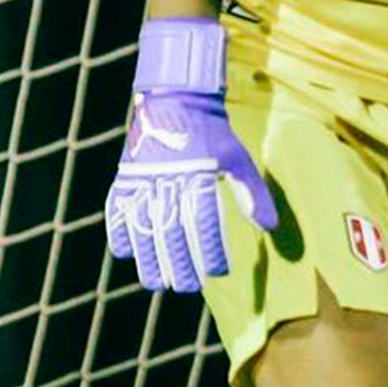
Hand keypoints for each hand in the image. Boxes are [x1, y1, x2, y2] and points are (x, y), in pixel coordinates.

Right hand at [105, 19, 276, 290]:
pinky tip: (127, 254)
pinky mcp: (125, 177)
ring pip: (142, 228)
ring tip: (157, 283)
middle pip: (171, 232)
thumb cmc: (212, 133)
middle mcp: (167, 179)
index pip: (203, 223)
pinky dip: (119, 233)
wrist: (174, 99)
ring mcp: (141, 179)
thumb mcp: (237, 159)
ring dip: (149, 259)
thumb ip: (252, 194)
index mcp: (197, 174)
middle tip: (188, 287)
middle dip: (179, 265)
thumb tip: (270, 228)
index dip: (210, 251)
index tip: (219, 271)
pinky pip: (117, 211)